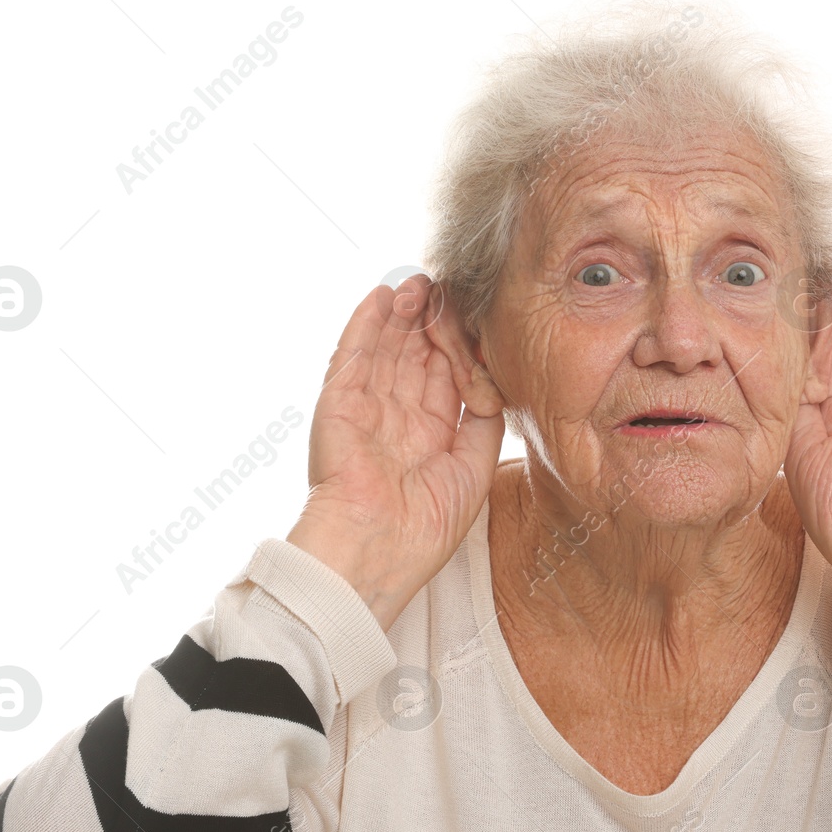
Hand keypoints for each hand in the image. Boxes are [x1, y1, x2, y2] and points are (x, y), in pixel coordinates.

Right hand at [286, 275, 505, 629]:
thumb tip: (492, 382)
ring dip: (403, 312)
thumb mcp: (473, 469)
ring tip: (421, 281)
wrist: (376, 551)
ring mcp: (366, 407)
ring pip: (388, 347)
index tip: (476, 318)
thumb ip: (484, 422)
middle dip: (433, 320)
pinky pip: (354, 354)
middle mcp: (397, 417)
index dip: (460, 346)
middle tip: (449, 286)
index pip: (445, 376)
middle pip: (416, 354)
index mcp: (428, 435)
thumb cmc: (424, 527)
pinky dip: (367, 323)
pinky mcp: (340, 402)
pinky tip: (383, 296)